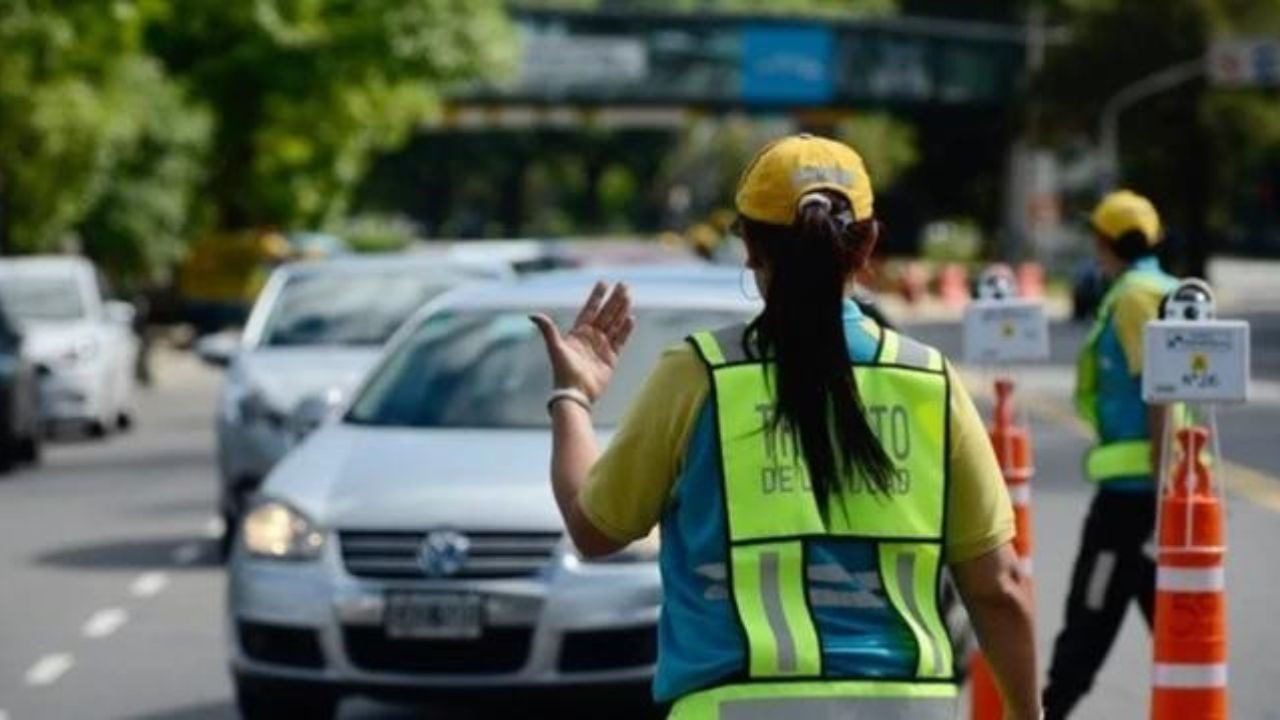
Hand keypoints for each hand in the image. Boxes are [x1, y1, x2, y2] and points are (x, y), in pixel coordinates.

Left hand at [530, 282, 634, 402]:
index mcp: (578, 333)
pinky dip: (626, 329)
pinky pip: (621, 340)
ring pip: (615, 324)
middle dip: (614, 299)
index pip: (590, 310)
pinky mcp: (611, 358)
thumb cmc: (563, 372)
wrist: (575, 393)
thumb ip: (548, 329)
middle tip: (624, 284)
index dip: (596, 296)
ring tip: (630, 296)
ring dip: (622, 310)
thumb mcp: (555, 348)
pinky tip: (631, 317)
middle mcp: (591, 338)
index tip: (603, 282)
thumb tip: (532, 314)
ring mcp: (602, 347)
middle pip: (606, 314)